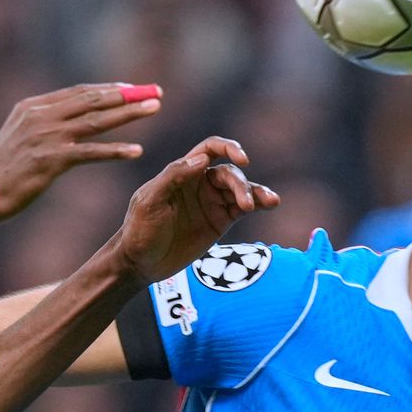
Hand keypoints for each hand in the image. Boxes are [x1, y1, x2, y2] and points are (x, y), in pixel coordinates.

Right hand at [0, 83, 162, 224]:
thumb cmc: (1, 171)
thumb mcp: (19, 136)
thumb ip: (42, 123)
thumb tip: (67, 118)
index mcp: (32, 106)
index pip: (79, 91)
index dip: (109, 89)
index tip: (134, 89)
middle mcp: (40, 115)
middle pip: (93, 99)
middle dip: (128, 95)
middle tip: (155, 91)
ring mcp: (46, 136)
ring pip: (97, 120)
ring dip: (129, 113)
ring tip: (155, 108)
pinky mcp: (51, 160)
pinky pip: (91, 153)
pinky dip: (115, 151)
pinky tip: (136, 151)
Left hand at [113, 137, 278, 282]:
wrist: (141, 263)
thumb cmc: (139, 229)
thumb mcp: (150, 200)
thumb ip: (173, 176)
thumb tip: (202, 159)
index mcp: (182, 172)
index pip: (210, 149)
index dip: (228, 148)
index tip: (243, 159)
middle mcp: (200, 183)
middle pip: (230, 173)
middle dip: (240, 184)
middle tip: (245, 204)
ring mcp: (212, 202)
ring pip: (241, 189)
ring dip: (256, 192)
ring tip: (267, 202)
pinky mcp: (220, 221)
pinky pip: (243, 208)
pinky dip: (259, 203)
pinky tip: (271, 203)